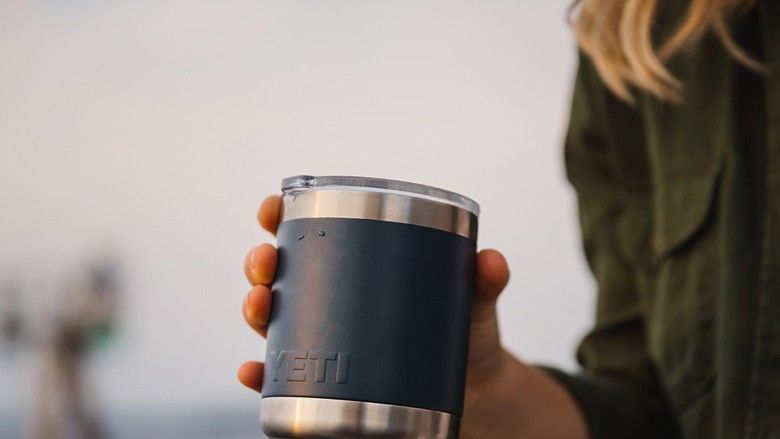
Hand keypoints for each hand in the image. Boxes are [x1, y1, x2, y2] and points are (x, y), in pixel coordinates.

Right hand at [238, 195, 587, 438]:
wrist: (469, 394)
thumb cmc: (462, 334)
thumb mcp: (471, 302)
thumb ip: (481, 280)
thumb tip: (490, 260)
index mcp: (356, 267)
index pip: (309, 232)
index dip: (282, 215)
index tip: (274, 208)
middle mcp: (330, 302)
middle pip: (279, 273)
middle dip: (261, 261)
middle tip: (267, 262)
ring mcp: (324, 342)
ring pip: (272, 321)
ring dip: (253, 309)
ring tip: (260, 307)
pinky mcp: (326, 384)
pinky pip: (282, 379)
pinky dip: (261, 377)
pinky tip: (252, 373)